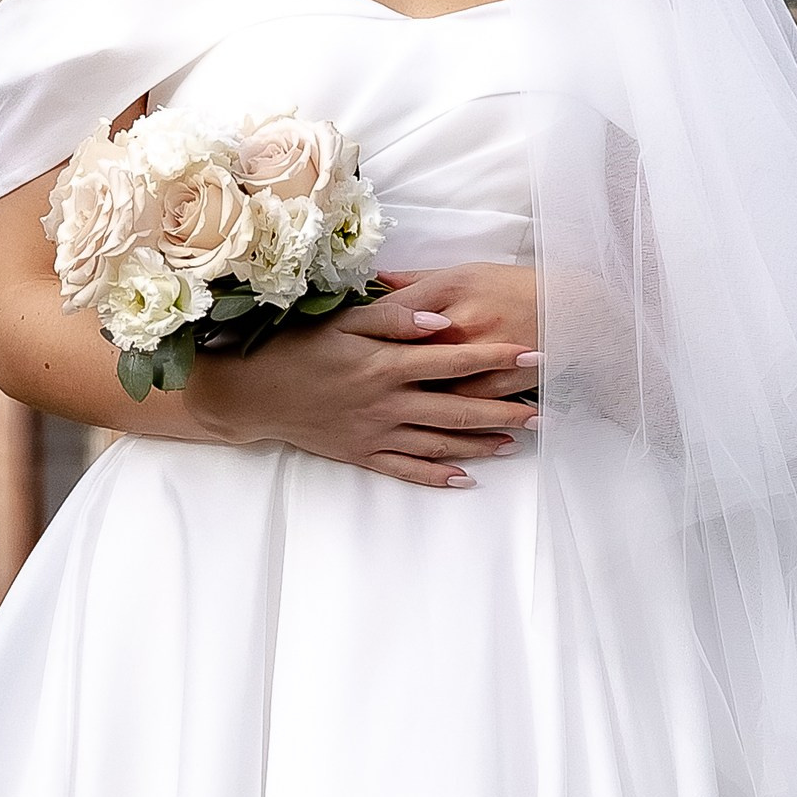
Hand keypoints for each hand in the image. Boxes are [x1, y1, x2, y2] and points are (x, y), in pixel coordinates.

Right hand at [213, 266, 541, 487]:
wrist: (253, 393)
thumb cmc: (297, 347)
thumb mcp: (343, 320)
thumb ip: (395, 318)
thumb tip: (442, 321)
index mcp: (387, 363)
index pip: (456, 360)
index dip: (497, 358)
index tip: (534, 355)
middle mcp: (388, 402)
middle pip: (459, 408)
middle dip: (505, 410)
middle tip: (543, 412)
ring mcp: (376, 433)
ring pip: (440, 442)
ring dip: (481, 444)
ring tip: (516, 442)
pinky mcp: (362, 453)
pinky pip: (406, 469)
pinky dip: (437, 475)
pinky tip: (464, 478)